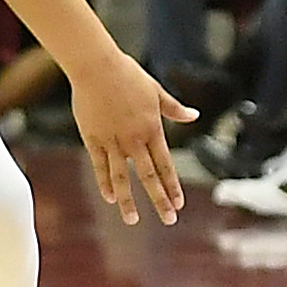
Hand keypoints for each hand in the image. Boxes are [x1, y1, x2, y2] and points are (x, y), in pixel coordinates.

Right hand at [70, 50, 197, 225]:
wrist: (96, 66)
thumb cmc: (127, 74)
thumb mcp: (155, 90)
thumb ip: (173, 108)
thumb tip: (194, 115)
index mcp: (152, 128)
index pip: (166, 165)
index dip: (173, 186)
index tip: (179, 204)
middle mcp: (134, 139)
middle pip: (149, 176)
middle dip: (160, 200)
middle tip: (169, 220)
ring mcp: (112, 140)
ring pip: (122, 176)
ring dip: (129, 200)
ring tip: (132, 220)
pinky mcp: (93, 137)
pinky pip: (99, 165)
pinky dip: (105, 182)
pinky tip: (109, 197)